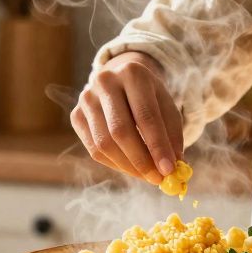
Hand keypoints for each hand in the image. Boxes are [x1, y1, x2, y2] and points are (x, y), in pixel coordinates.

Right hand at [71, 51, 183, 183]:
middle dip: (141, 160)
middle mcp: (105, 82)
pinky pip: (94, 149)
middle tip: (157, 179)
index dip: (157, 146)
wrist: (122, 81)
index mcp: (132, 73)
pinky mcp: (76, 115)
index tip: (168, 170)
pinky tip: (130, 167)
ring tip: (147, 175)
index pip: (146, 116)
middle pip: (120, 131)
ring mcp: (87, 98)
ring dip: (128, 166)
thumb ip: (172, 137)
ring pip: (104, 143)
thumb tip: (175, 170)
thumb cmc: (149, 97)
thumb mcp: (167, 108)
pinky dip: (114, 164)